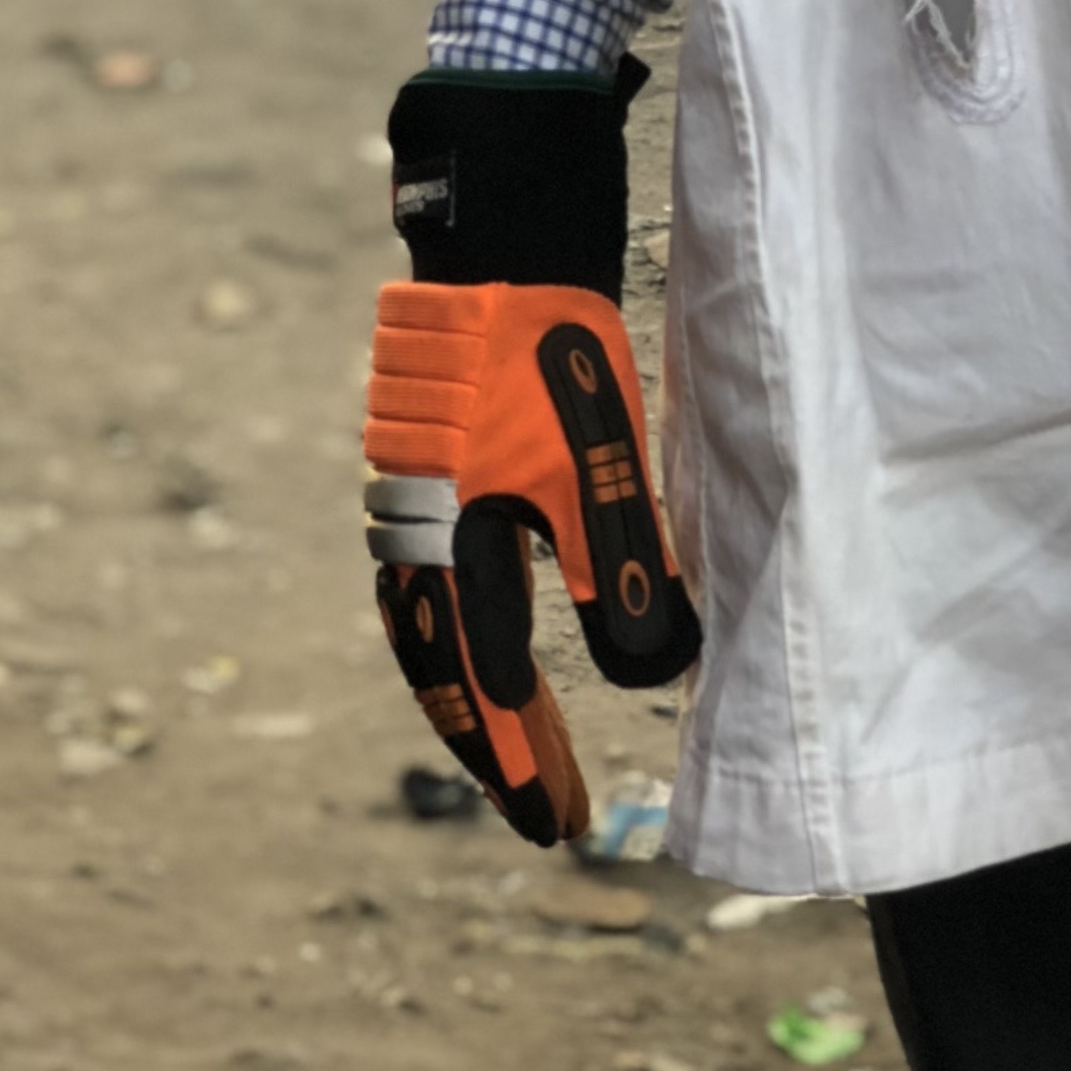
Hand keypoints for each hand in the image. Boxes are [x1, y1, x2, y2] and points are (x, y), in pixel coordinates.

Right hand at [361, 69, 700, 843]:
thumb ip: (621, 576)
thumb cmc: (554, 355)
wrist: (501, 246)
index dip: (519, 761)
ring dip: (479, 697)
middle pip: (448, 674)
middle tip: (545, 811)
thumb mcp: (600, 469)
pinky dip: (466, 634)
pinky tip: (504, 649)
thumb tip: (659, 681)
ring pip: (434, 632)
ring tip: (527, 750)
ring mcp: (411, 504)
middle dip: (497, 748)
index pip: (484, 688)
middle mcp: (413, 539)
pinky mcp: (428, 471)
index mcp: (450, 550)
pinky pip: (435, 583)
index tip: (555, 824)